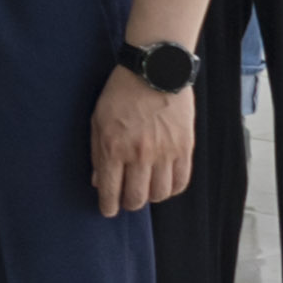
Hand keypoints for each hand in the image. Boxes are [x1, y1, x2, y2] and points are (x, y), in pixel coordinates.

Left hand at [89, 69, 196, 216]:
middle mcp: (139, 154)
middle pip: (136, 198)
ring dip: (151, 198)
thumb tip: (98, 181)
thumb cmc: (121, 94)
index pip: (110, 190)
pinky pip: (181, 181)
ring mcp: (164, 153)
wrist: (155, 72)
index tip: (108, 211)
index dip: (108, 206)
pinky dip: (172, 189)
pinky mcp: (184, 148)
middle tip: (126, 201)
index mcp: (113, 147)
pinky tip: (165, 186)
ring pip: (160, 194)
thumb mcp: (98, 120)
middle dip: (129, 204)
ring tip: (145, 191)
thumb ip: (97, 153)